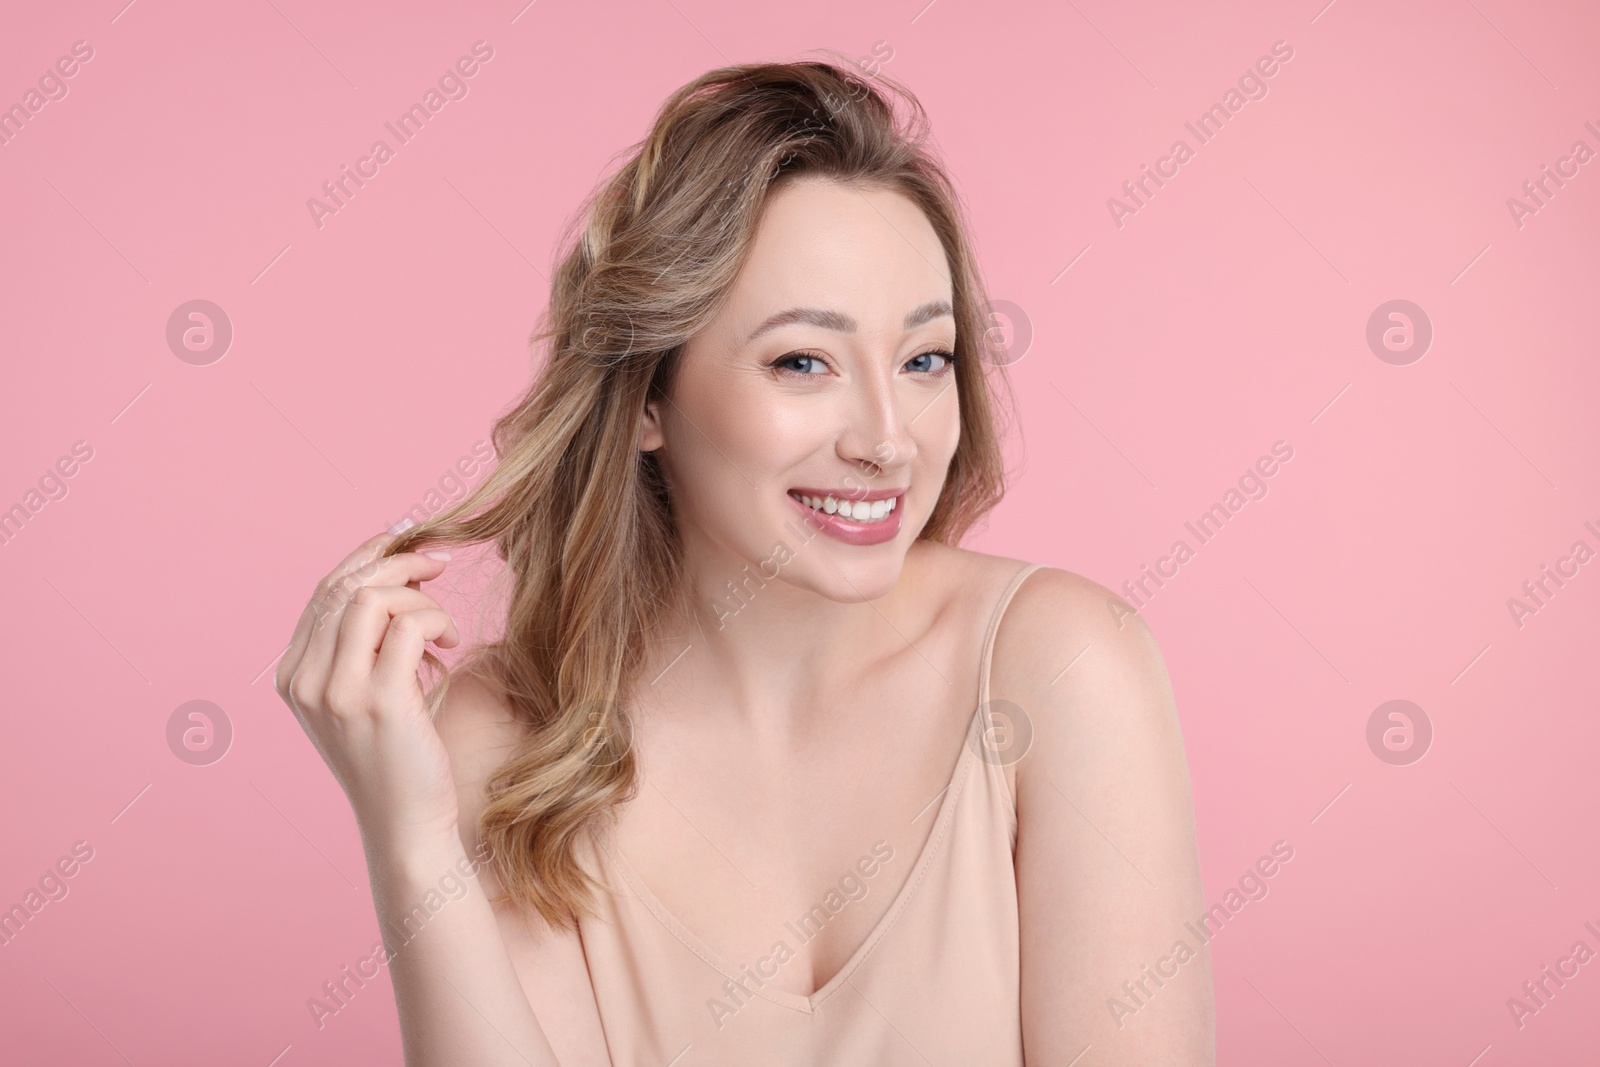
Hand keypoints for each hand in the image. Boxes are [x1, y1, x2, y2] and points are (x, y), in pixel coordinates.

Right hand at [274, 529, 463, 850]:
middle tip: (438, 563)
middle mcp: (304, 681)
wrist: (406, 825)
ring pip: (372, 597)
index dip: (368, 556)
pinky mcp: (379, 702)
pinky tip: (449, 647)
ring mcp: (337, 691)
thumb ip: (361, 648)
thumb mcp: (365, 697)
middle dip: (397, 562)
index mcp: (293, 676)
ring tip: (445, 627)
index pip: (325, 591)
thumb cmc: (396, 758)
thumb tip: (392, 580)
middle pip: (345, 585)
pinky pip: (409, 625)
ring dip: (419, 596)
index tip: (407, 540)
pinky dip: (437, 622)